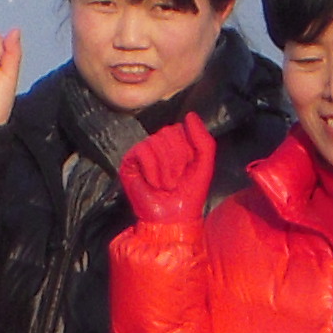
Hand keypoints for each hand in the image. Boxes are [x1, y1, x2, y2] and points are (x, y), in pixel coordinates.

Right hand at [116, 111, 217, 226]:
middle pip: (168, 133)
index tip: (187, 170)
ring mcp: (142, 153)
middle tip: (175, 181)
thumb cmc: (189, 194)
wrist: (172, 218)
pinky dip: (151, 168)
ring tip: (165, 185)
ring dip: (165, 168)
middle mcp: (157, 145)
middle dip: (176, 160)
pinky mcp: (129, 162)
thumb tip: (190, 114)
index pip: (180, 129)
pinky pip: (142, 151)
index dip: (187, 150)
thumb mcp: (204, 164)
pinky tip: (152, 182)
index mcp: (175, 144)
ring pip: (155, 142)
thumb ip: (203, 139)